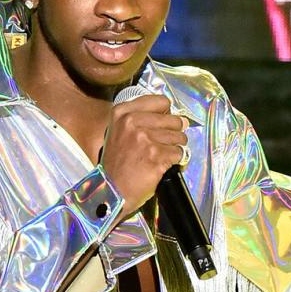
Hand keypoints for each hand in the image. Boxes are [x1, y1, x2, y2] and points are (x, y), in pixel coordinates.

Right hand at [100, 94, 187, 217]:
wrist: (112, 190)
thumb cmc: (117, 163)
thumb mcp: (120, 131)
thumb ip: (142, 118)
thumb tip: (178, 117)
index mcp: (123, 112)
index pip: (161, 101)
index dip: (167, 113)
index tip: (164, 123)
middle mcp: (132, 122)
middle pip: (173, 119)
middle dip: (175, 132)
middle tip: (165, 143)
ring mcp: (144, 139)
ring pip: (178, 137)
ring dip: (176, 147)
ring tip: (163, 155)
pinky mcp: (155, 156)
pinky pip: (178, 153)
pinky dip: (175, 160)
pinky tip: (163, 164)